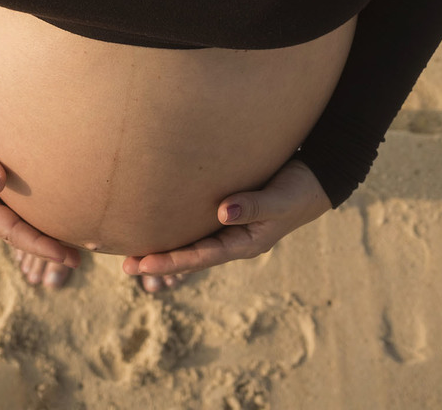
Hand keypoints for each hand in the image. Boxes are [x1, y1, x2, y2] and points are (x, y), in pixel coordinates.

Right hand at [0, 103, 80, 268]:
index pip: (10, 231)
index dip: (37, 244)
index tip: (63, 254)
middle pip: (21, 230)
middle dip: (49, 245)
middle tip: (82, 256)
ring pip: (23, 215)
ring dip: (49, 227)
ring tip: (78, 236)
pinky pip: (23, 195)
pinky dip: (43, 202)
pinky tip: (62, 202)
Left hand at [121, 158, 331, 278]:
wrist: (316, 177)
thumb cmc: (299, 188)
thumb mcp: (280, 199)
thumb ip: (253, 205)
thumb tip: (223, 212)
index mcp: (244, 243)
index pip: (200, 257)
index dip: (170, 261)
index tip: (142, 264)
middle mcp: (232, 238)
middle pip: (190, 255)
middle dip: (159, 260)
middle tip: (125, 265)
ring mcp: (229, 226)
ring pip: (191, 240)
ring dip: (165, 245)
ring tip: (133, 249)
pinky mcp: (227, 209)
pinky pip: (197, 222)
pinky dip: (177, 225)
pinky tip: (158, 220)